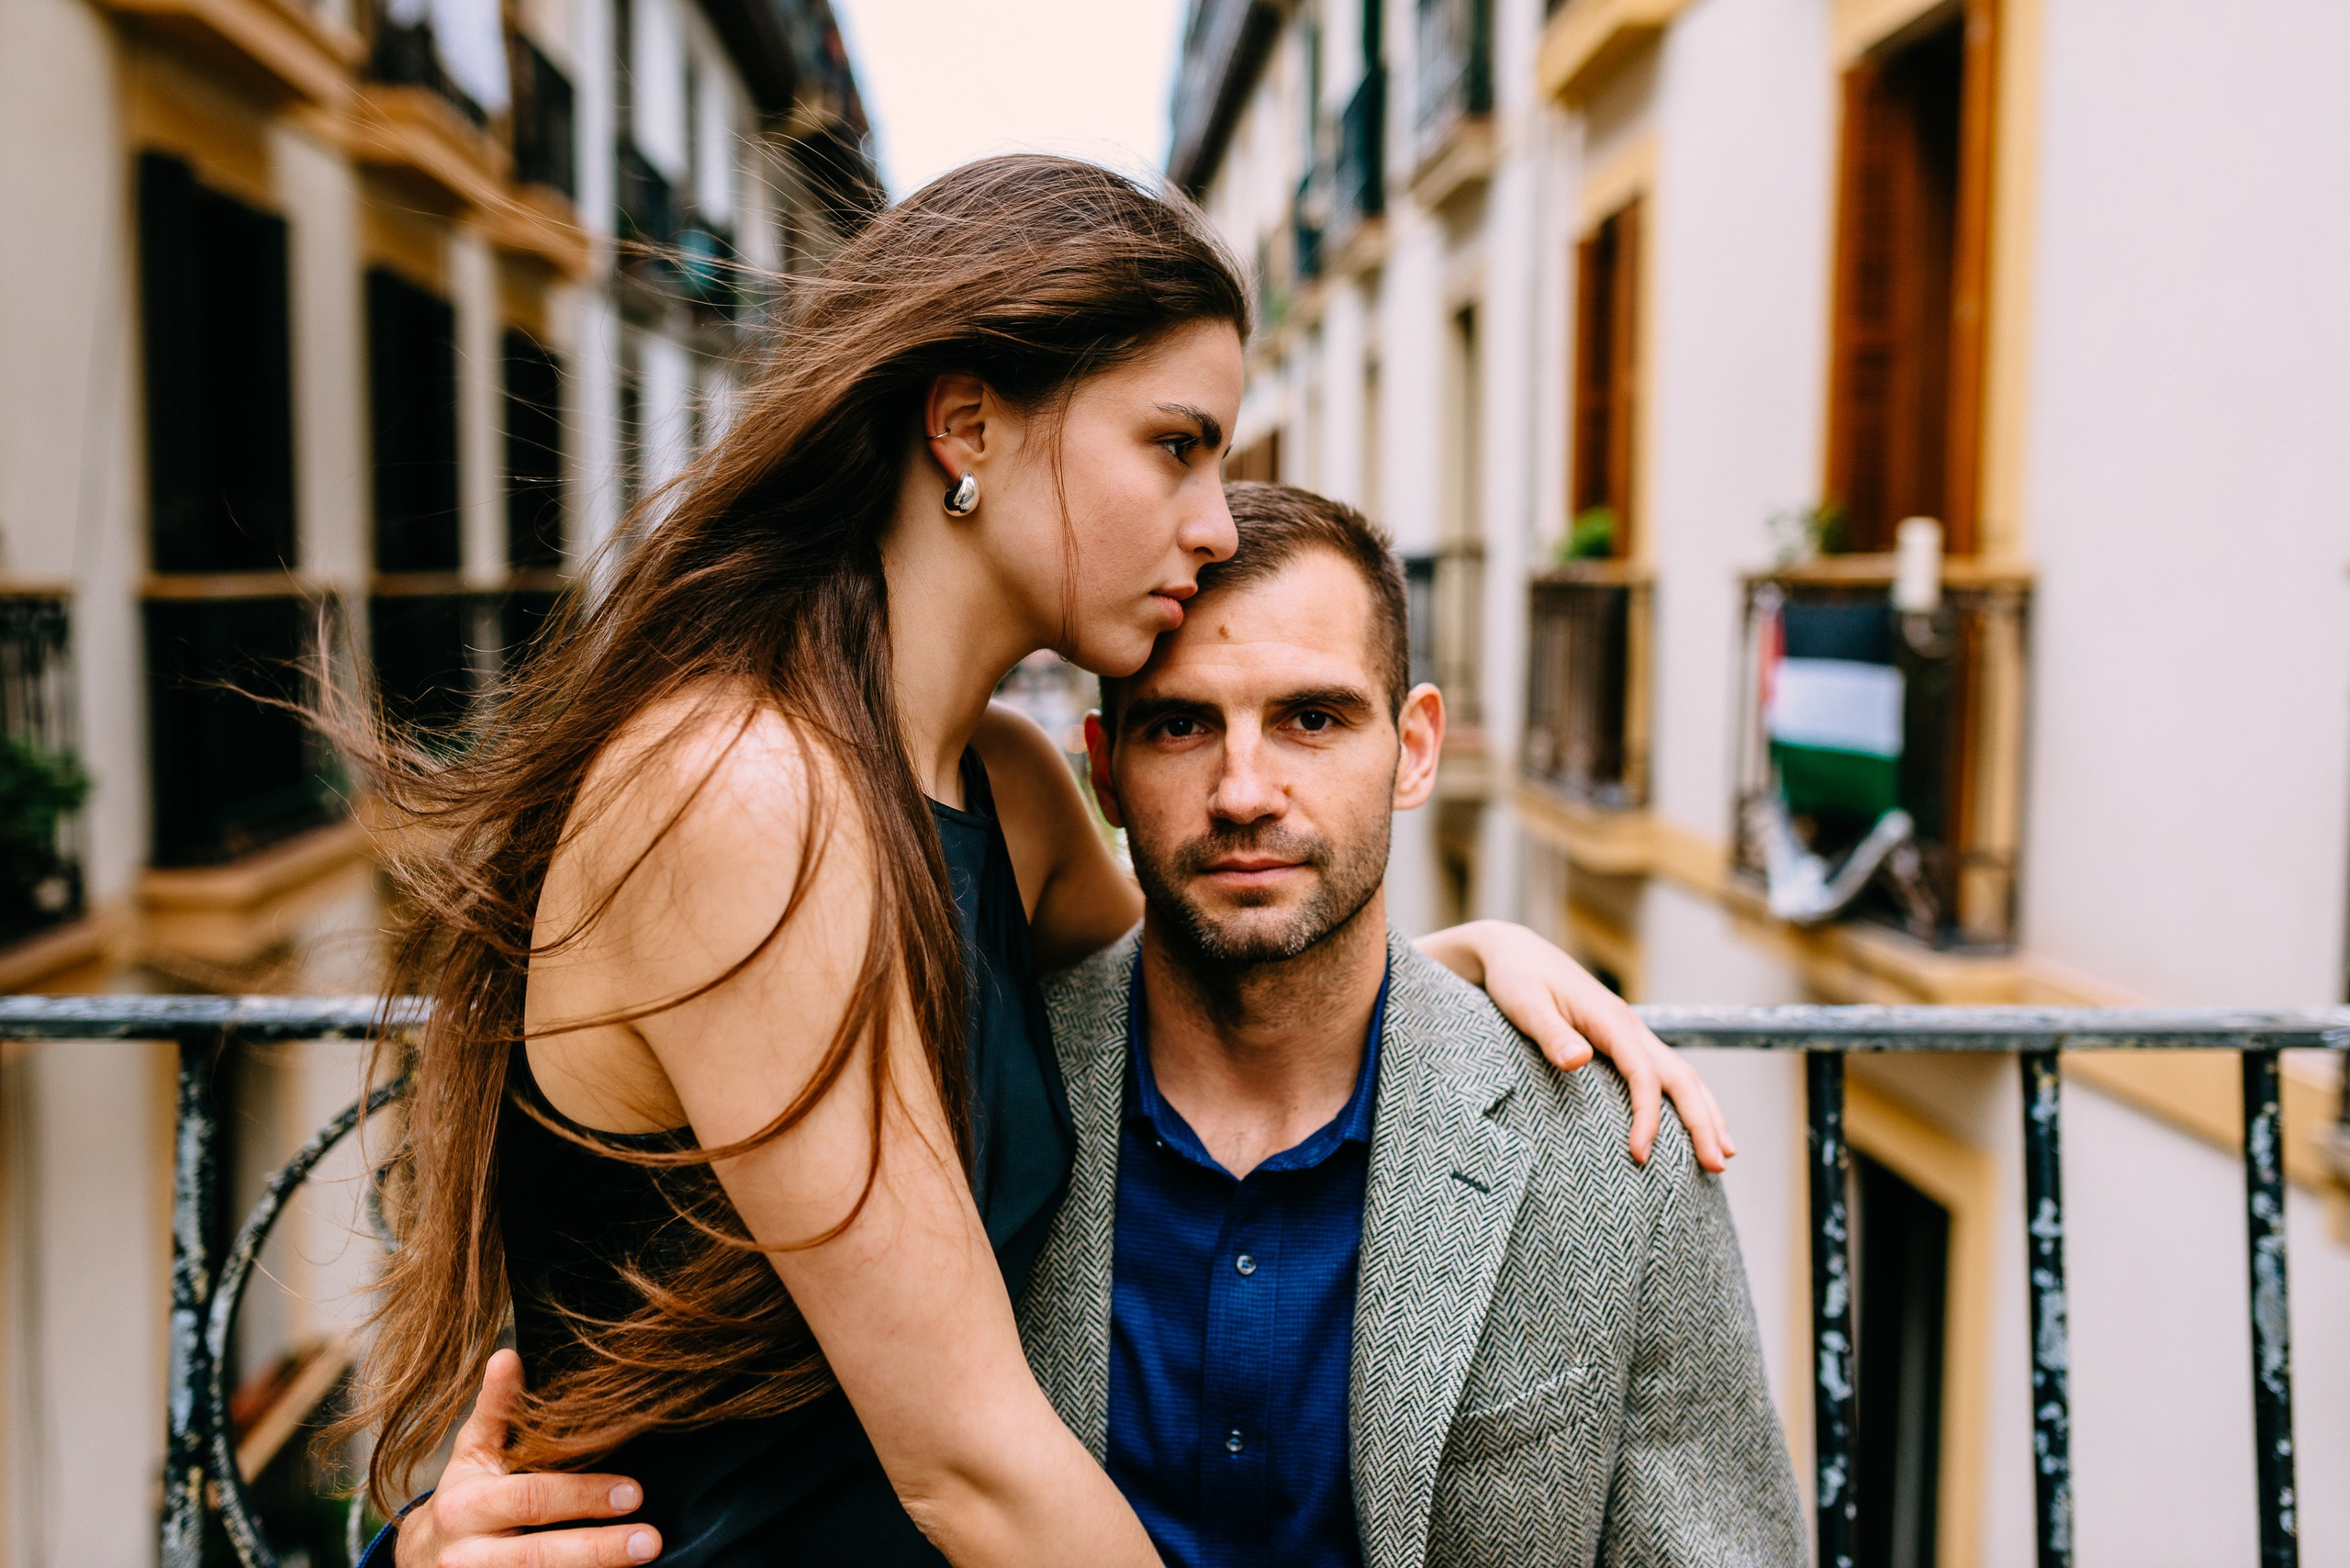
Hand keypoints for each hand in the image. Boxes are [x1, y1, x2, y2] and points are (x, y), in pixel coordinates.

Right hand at [392, 1349, 660, 1567]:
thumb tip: (509, 1356)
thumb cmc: (462, 1499)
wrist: (421, 1562)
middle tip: (651, 1539)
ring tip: (644, 1559)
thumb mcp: (472, 1454)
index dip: (583, 1496)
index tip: (635, 1493)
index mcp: (467, 1505)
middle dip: (599, 1549)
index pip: (532, 1498)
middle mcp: (469, 1554)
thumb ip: (496, 1411)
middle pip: (539, 1556)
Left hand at [1414, 920, 1734, 1171]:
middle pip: (1680, 1077)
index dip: (1647, 1117)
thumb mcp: (1525, 1005)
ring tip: (1725, 1153)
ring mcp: (1630, 1032)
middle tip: (1717, 1167)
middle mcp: (1629, 1025)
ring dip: (1707, 1112)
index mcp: (1610, 1019)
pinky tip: (1695, 1121)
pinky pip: (1665, 1072)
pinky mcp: (1622, 1039)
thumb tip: (1579, 1060)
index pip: (1643, 1075)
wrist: (1515, 951)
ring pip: (1682, 1074)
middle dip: (1702, 1122)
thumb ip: (1552, 1034)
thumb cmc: (1516, 979)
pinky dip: (1688, 1099)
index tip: (1641, 1155)